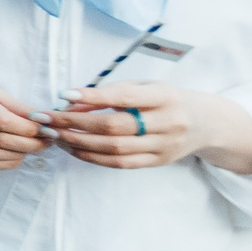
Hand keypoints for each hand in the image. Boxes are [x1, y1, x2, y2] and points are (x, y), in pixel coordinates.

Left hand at [46, 83, 251, 173]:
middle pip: (115, 127)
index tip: (63, 95)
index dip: (93, 97)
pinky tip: (73, 148)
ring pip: (115, 149)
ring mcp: (164, 146)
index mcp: (165, 97)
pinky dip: (92, 157)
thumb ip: (112, 92)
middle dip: (74, 123)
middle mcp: (168, 123)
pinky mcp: (158, 162)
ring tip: (53, 134)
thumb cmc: (166, 99)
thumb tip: (71, 100)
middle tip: (46, 119)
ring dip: (78, 142)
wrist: (206, 123)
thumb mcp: (145, 87)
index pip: (125, 97)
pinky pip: (120, 163)